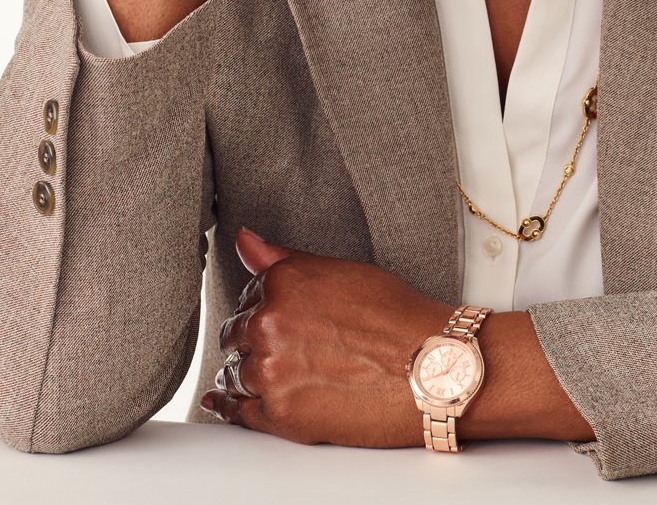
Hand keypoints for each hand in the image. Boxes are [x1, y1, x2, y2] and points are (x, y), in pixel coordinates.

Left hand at [200, 227, 448, 446]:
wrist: (432, 367)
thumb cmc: (399, 318)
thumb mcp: (343, 271)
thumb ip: (285, 259)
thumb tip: (244, 240)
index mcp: (283, 282)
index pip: (248, 294)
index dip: (263, 306)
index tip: (277, 315)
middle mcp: (269, 324)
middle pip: (235, 333)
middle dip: (251, 339)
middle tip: (282, 345)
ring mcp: (271, 371)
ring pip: (234, 372)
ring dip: (245, 371)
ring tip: (270, 372)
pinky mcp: (279, 415)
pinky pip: (236, 412)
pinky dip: (228, 407)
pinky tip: (224, 401)